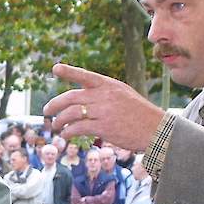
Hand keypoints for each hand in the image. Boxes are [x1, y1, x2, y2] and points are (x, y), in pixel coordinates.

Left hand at [44, 64, 164, 151]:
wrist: (157, 130)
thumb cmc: (140, 114)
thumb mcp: (124, 95)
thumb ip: (104, 94)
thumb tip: (83, 100)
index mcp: (110, 85)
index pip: (86, 76)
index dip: (69, 71)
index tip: (55, 68)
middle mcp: (105, 96)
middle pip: (71, 97)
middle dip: (55, 104)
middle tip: (46, 110)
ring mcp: (104, 111)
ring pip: (72, 113)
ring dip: (60, 120)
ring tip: (56, 126)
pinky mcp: (103, 127)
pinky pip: (78, 128)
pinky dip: (68, 132)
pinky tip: (65, 135)